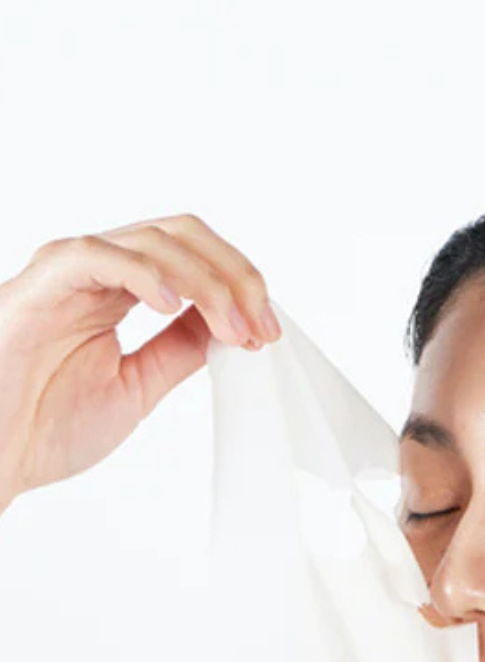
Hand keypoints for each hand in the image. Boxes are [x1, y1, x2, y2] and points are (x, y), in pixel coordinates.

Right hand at [0, 214, 279, 510]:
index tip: (268, 332)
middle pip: (182, 235)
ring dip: (206, 283)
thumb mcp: (140, 385)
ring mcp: (67, 274)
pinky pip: (94, 254)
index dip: (240, 285)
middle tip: (261, 326)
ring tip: (232, 329)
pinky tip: (174, 306)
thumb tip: (228, 326)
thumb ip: (180, 349)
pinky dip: (143, 273)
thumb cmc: (48, 426)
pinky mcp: (38, 287)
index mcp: (120, 291)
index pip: (194, 256)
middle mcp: (97, 272)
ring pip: (151, 239)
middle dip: (235, 275)